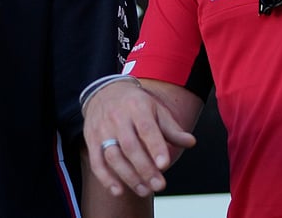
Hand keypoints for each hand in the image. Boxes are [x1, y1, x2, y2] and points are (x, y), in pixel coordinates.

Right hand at [83, 79, 197, 197]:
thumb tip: (191, 142)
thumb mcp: (156, 110)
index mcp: (137, 108)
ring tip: (145, 191)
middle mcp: (117, 118)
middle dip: (144, 168)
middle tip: (159, 186)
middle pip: (129, 146)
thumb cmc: (136, 105)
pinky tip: (118, 190)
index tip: (164, 165)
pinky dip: (105, 178)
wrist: (104, 91)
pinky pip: (96, 161)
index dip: (155, 147)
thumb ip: (172, 129)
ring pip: (112, 156)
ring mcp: (102, 129)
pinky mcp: (91, 139)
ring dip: (128, 176)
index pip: (146, 129)